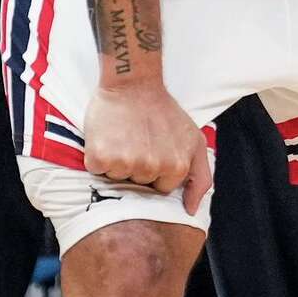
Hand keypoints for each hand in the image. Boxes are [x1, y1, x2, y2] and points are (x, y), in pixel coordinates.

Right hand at [83, 83, 212, 213]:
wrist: (134, 84)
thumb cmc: (165, 113)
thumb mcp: (195, 141)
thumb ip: (201, 178)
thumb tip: (191, 212)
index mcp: (176, 167)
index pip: (161, 189)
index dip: (157, 170)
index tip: (156, 150)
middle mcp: (151, 168)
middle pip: (138, 184)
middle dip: (138, 166)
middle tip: (140, 140)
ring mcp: (126, 163)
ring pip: (117, 178)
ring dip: (119, 161)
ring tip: (126, 138)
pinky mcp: (101, 157)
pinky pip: (97, 170)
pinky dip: (99, 156)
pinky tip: (110, 138)